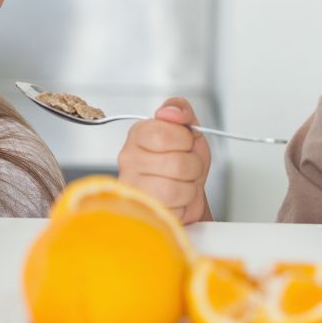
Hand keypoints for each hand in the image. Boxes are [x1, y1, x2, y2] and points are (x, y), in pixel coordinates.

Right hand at [117, 98, 211, 223]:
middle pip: (176, 164)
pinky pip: (174, 211)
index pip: (163, 134)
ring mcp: (132, 187)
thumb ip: (181, 110)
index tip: (184, 143)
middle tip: (187, 167)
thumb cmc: (184, 163)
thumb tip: (170, 112)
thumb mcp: (189, 130)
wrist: (187, 195)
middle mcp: (129, 159)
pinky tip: (176, 201)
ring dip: (190, 188)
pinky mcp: (142, 211)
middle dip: (193, 166)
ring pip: (176, 190)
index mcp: (138, 134)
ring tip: (182, 184)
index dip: (185, 140)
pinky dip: (184, 207)